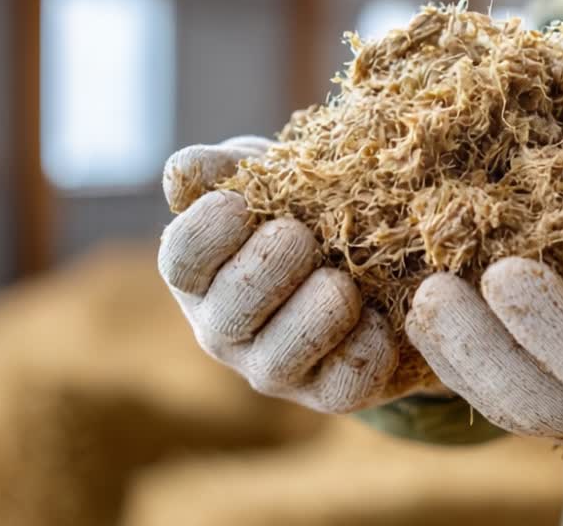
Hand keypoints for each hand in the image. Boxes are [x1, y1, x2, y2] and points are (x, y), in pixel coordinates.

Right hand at [158, 136, 444, 413]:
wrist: (379, 253)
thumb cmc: (305, 207)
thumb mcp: (267, 175)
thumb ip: (226, 169)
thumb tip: (184, 173)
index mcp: (204, 272)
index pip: (181, 261)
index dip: (205, 234)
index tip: (238, 205)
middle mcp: (226, 328)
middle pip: (229, 311)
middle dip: (266, 269)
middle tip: (300, 235)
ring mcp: (273, 367)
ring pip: (278, 361)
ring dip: (314, 316)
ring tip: (342, 283)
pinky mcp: (328, 392)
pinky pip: (341, 387)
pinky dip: (364, 350)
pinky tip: (381, 318)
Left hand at [406, 224, 562, 466]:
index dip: (549, 326)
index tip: (502, 269)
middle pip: (547, 409)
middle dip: (481, 350)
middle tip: (432, 289)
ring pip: (520, 416)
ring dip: (462, 362)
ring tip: (422, 303)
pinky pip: (516, 408)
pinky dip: (470, 368)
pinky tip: (439, 324)